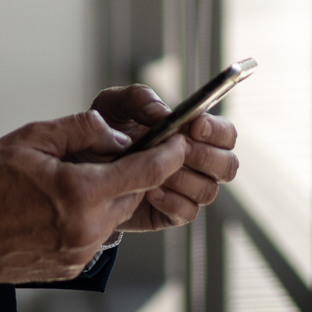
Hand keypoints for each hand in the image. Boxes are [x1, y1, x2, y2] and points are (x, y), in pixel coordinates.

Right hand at [0, 109, 189, 286]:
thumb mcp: (31, 139)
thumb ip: (80, 130)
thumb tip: (117, 135)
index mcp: (79, 193)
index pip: (143, 172)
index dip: (168, 155)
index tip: (179, 142)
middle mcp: (86, 229)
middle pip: (129, 196)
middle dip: (123, 174)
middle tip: (95, 157)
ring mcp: (79, 254)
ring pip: (111, 217)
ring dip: (101, 198)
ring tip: (61, 185)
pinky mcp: (70, 269)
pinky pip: (92, 238)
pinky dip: (83, 220)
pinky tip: (50, 210)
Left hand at [87, 84, 238, 231]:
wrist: (83, 167)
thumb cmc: (106, 129)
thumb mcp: (115, 104)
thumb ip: (140, 99)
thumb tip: (164, 113)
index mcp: (193, 133)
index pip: (226, 134)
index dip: (217, 131)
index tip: (194, 126)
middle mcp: (198, 162)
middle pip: (227, 165)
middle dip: (204, 156)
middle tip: (174, 149)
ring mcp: (187, 190)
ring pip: (208, 190)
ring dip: (183, 179)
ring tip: (153, 170)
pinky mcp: (172, 213)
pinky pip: (187, 212)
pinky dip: (170, 201)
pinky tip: (148, 190)